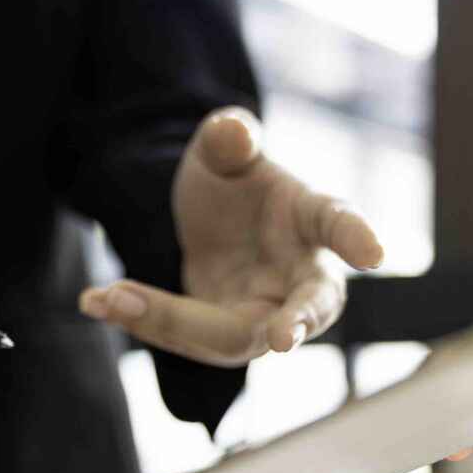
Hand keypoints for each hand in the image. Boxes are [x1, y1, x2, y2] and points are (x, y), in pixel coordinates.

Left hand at [79, 107, 382, 366]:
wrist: (208, 214)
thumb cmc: (233, 177)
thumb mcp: (222, 147)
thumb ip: (229, 139)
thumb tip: (231, 132)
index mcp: (311, 218)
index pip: (339, 224)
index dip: (357, 236)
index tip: (375, 251)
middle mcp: (298, 276)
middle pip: (304, 309)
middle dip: (294, 326)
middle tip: (283, 339)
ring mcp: (263, 312)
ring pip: (231, 337)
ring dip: (171, 322)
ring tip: (110, 296)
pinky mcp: (223, 333)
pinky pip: (186, 337)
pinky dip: (142, 321)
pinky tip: (96, 300)